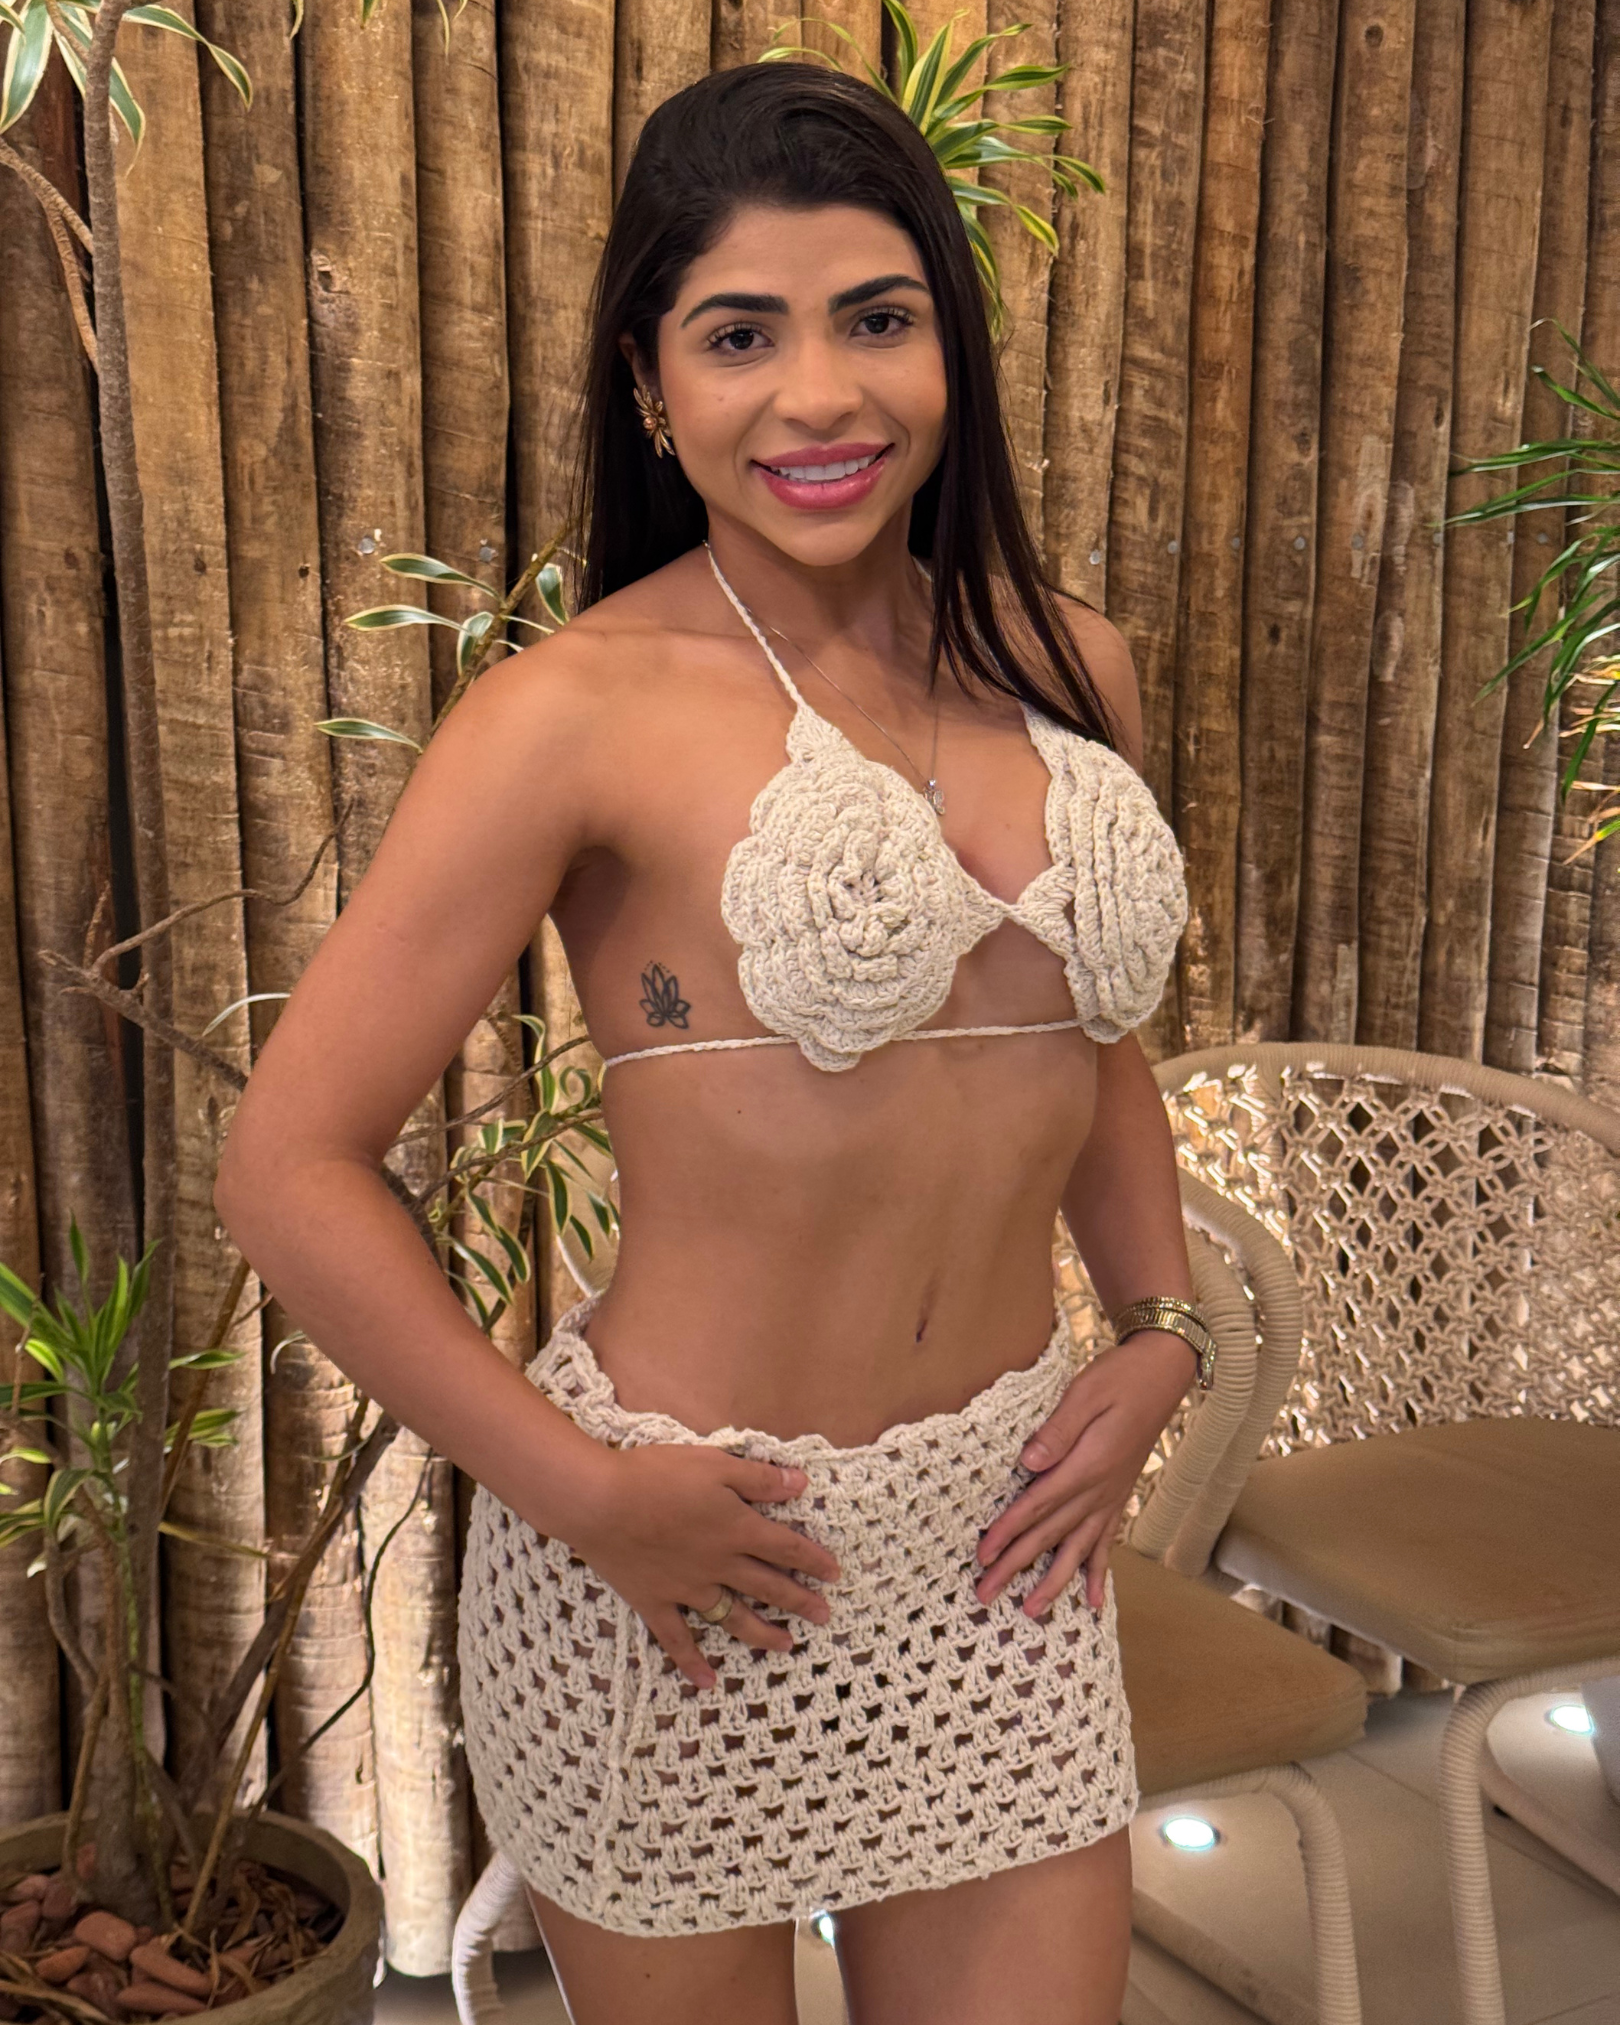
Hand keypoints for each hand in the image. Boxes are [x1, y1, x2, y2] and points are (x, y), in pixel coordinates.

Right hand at [564, 1443, 841, 1689]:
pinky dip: (693, 1663)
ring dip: (763, 1634)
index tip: (834, 1574)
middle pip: (768, 1586)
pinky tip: (707, 1683)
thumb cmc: (657, 1475)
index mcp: (737, 1529)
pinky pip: (678, 1640)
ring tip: (787, 1647)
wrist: (600, 1503)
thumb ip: (759, 1478)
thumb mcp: (715, 1464)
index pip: (786, 1547)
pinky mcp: (654, 1602)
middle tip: (824, 1616)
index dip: (813, 1559)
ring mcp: (687, 1588)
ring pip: (733, 1617)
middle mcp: (719, 1565)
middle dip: (800, 1601)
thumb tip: (801, 1484)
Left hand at [974, 1333, 1195, 1617]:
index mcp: (1087, 1466)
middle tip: (986, 1594)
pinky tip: (1094, 1601)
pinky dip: (1098, 1572)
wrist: (1162, 1374)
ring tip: (1031, 1612)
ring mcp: (1111, 1497)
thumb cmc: (1120, 1378)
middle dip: (1016, 1566)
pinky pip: (1107, 1542)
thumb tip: (1028, 1463)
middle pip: (1050, 1535)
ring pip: (1077, 1549)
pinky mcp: (1118, 1495)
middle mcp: (1099, 1490)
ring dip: (1053, 1582)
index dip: (1008, 1532)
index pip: (1038, 1505)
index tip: (982, 1555)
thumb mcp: (1085, 1393)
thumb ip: (1057, 1431)